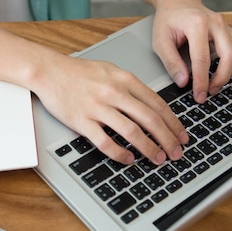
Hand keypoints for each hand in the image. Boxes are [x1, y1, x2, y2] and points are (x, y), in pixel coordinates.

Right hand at [33, 54, 188, 165]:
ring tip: (158, 158)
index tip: (181, 136)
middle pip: (150, 120)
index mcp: (125, 80)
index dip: (174, 123)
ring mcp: (98, 107)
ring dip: (149, 148)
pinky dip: (120, 154)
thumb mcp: (111, 70)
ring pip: (132, 132)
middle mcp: (114, 93)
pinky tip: (129, 160)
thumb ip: (131, 86)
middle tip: (176, 153)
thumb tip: (152, 106)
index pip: (157, 104)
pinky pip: (106, 142)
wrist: (50, 71)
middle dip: (168, 139)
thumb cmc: (79, 72)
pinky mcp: (82, 121)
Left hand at [151, 0, 231, 102]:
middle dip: (221, 78)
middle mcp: (216, 22)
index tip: (199, 96)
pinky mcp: (229, 29)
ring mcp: (225, 25)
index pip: (202, 59)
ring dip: (231, 71)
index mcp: (197, 24)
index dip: (201, 81)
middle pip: (229, 56)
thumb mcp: (160, 40)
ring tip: (216, 83)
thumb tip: (183, 82)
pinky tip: (223, 70)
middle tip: (209, 92)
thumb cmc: (167, 18)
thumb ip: (171, 62)